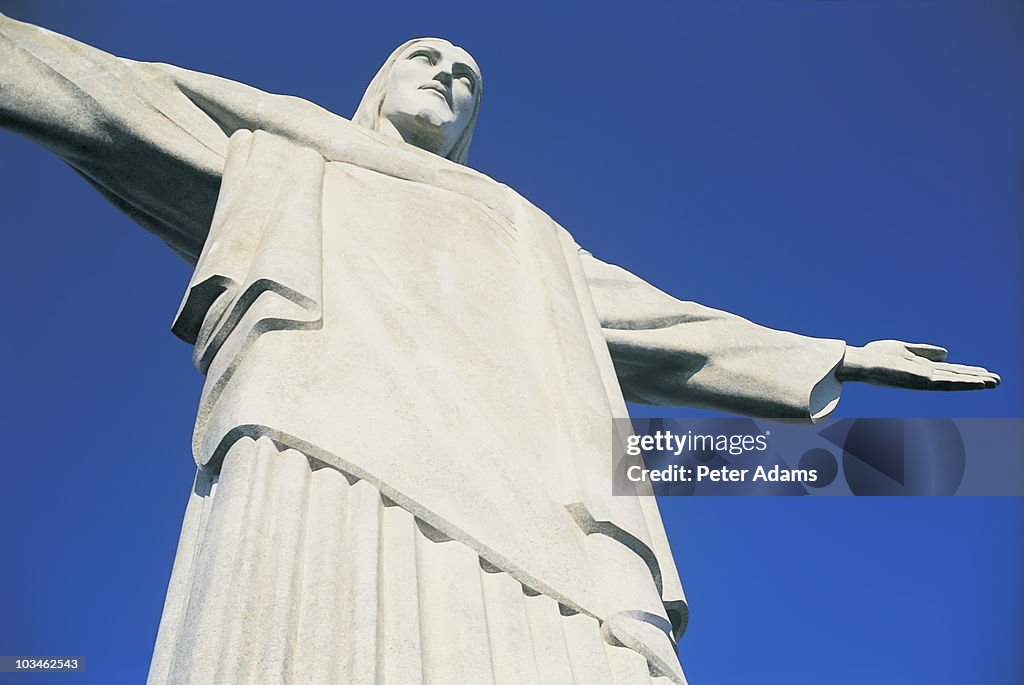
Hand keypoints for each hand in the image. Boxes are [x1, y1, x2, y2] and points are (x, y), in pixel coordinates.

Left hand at [836, 340, 999, 389]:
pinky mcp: (920, 381)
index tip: (986, 373)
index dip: (967, 372)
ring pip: (954, 381)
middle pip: (955, 377)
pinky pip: (946, 382)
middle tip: (998, 381)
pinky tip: (976, 382)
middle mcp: (925, 377)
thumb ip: (924, 352)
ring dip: (974, 382)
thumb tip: (947, 353)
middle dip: (976, 379)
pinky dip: (963, 382)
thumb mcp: (904, 350)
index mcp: (922, 370)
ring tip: (994, 382)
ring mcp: (923, 380)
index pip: (949, 372)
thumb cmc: (876, 357)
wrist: (860, 363)